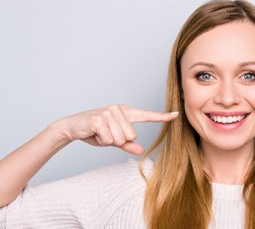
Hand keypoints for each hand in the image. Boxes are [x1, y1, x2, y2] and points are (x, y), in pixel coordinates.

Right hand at [55, 104, 178, 154]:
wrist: (72, 127)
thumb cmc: (94, 132)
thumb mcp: (113, 140)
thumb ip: (128, 144)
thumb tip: (141, 150)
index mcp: (126, 112)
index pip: (147, 115)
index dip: (162, 117)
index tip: (176, 115)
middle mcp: (119, 109)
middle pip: (132, 135)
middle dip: (118, 140)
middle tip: (105, 134)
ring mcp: (109, 112)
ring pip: (121, 138)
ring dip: (109, 140)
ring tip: (99, 133)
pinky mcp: (100, 118)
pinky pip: (110, 138)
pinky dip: (101, 140)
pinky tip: (94, 132)